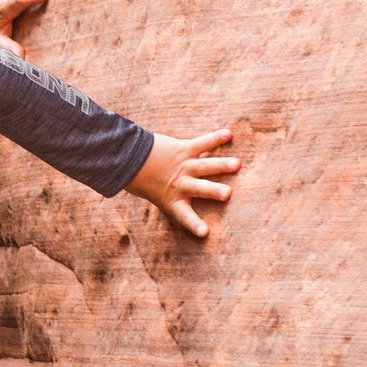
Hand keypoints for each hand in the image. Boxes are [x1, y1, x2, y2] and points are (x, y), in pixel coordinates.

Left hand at [125, 126, 240, 239]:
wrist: (129, 159)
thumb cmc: (145, 182)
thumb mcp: (156, 198)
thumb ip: (174, 202)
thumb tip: (191, 210)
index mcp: (173, 200)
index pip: (185, 216)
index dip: (194, 224)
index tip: (205, 232)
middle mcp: (181, 184)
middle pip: (200, 188)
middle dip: (214, 191)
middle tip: (227, 193)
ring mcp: (183, 166)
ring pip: (205, 166)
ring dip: (221, 165)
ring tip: (236, 164)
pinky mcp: (183, 149)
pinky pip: (202, 143)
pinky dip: (215, 138)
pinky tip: (228, 134)